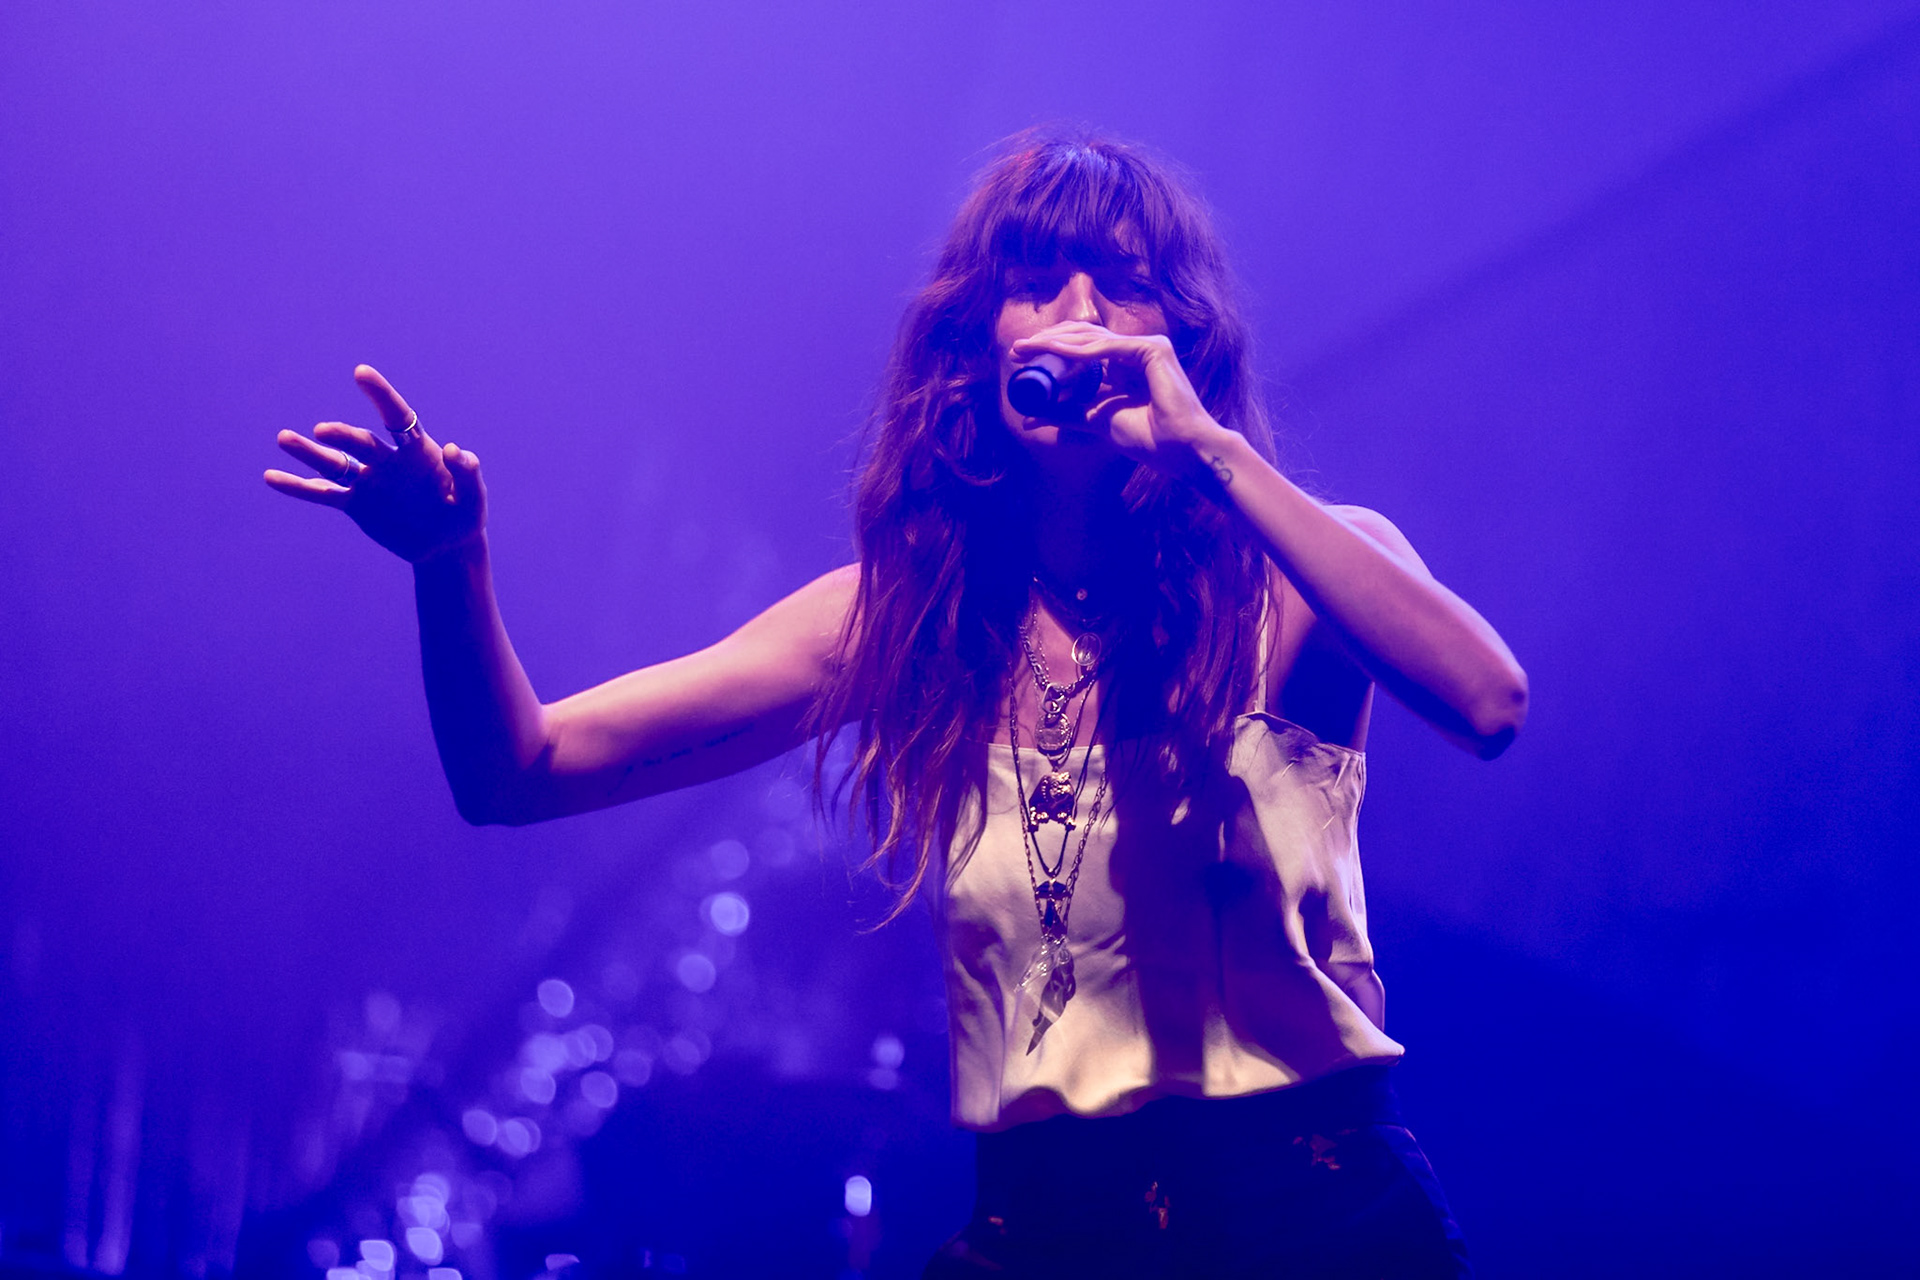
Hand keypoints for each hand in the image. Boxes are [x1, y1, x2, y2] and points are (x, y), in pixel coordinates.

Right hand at [265, 365, 486, 563]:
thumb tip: (456, 448)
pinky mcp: (356, 503)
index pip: (397, 417)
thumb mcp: (474, 499)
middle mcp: (387, 460)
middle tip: (324, 431)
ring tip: (284, 438)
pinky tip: (271, 477)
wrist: (446, 545)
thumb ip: (468, 473)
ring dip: (310, 452)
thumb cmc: (464, 515)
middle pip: (360, 442)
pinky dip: (298, 487)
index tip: (361, 373)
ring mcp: (368, 480)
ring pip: (334, 463)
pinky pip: (323, 493)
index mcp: (417, 450)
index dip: (381, 395)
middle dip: (342, 436)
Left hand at [1007, 322, 1229, 475]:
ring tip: (1027, 347)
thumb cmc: (1149, 439)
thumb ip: (1066, 415)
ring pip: (1092, 338)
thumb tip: (1030, 418)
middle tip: (1017, 349)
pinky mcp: (1153, 349)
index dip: (1051, 350)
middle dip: (1047, 341)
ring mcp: (1146, 346)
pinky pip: (1107, 347)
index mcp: (1125, 365)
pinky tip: (1052, 350)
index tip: (1021, 359)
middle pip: (1084, 338)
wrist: (1180, 451)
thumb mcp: (1095, 421)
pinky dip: (1078, 350)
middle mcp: (1135, 351)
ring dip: (1055, 341)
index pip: (1083, 348)